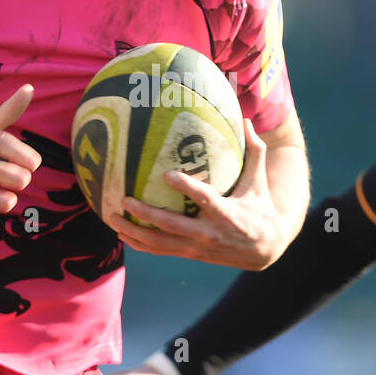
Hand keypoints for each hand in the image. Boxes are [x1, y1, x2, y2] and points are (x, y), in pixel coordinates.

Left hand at [105, 119, 285, 269]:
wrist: (263, 249)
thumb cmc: (259, 208)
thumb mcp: (259, 182)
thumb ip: (255, 151)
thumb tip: (246, 119)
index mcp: (227, 214)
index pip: (204, 199)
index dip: (185, 188)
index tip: (166, 175)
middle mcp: (209, 234)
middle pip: (171, 226)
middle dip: (145, 214)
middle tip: (124, 199)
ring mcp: (197, 247)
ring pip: (159, 243)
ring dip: (133, 232)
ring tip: (111, 217)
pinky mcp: (190, 255)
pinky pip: (160, 251)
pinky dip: (139, 244)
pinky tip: (122, 233)